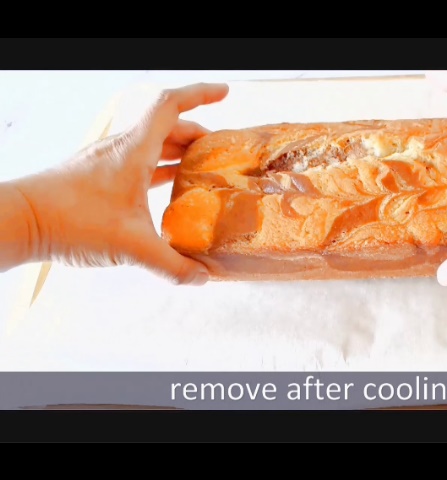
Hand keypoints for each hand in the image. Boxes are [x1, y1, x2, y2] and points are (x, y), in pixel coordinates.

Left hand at [14, 83, 228, 284]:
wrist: (21, 222)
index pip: (171, 106)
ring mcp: (108, 160)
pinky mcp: (98, 175)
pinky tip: (169, 189)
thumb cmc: (71, 221)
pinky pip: (138, 162)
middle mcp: (122, 148)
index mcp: (135, 151)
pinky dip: (160, 168)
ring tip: (203, 167)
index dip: (201, 94)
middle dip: (199, 133)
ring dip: (180, 150)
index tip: (224, 92)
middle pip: (168, 126)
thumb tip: (201, 276)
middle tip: (222, 149)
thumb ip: (172, 265)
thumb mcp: (131, 247)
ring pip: (153, 144)